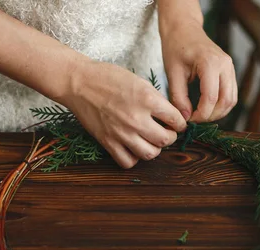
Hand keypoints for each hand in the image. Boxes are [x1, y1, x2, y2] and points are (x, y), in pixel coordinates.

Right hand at [63, 61, 187, 168]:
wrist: (79, 82)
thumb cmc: (108, 77)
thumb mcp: (139, 81)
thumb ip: (156, 100)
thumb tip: (169, 116)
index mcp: (147, 99)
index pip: (176, 120)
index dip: (180, 123)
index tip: (177, 124)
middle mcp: (136, 118)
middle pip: (165, 140)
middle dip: (170, 137)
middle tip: (166, 132)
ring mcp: (121, 132)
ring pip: (149, 154)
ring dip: (154, 149)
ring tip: (150, 141)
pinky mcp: (108, 142)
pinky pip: (127, 162)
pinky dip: (134, 158)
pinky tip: (133, 148)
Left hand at [159, 12, 237, 122]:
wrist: (184, 29)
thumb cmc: (175, 48)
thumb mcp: (172, 73)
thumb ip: (178, 97)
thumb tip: (185, 118)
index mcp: (210, 63)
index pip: (210, 98)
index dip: (200, 114)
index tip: (188, 120)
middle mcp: (225, 65)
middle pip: (226, 101)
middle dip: (210, 116)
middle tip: (194, 120)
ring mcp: (230, 67)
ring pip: (232, 100)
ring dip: (218, 113)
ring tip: (200, 116)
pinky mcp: (230, 71)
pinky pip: (231, 94)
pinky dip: (221, 105)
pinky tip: (206, 108)